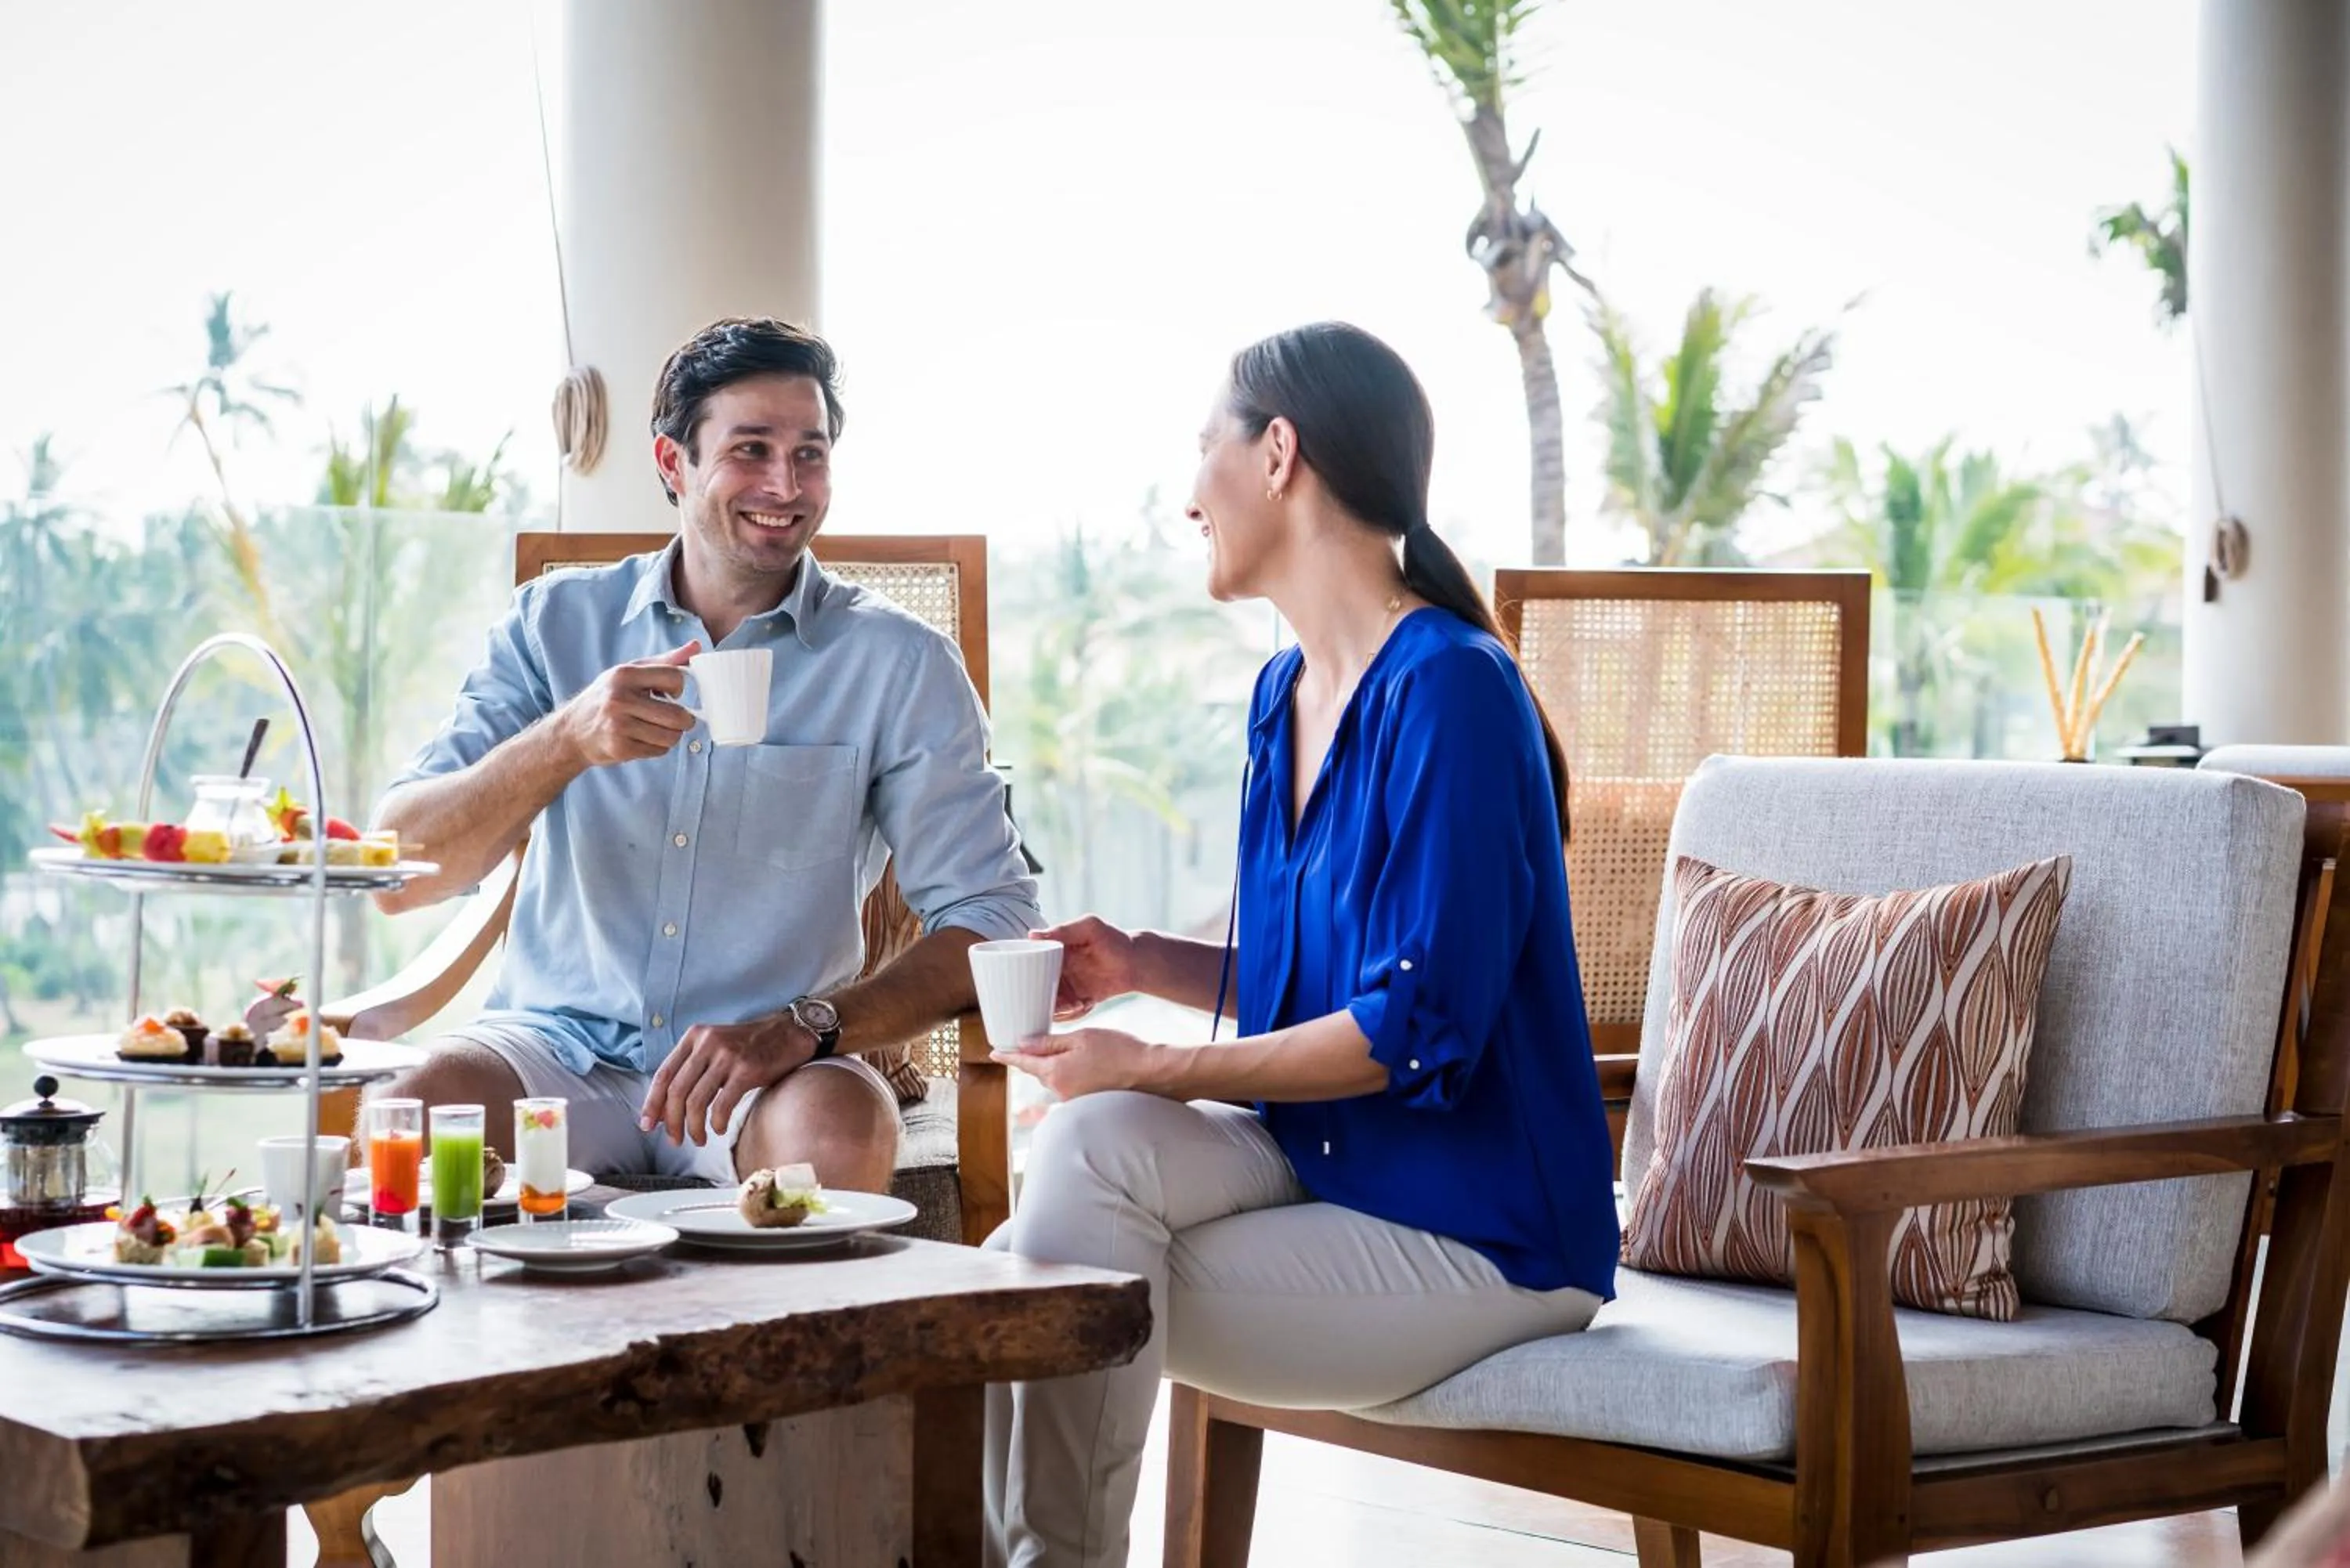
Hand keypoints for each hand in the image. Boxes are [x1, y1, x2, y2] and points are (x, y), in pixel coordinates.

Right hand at [555, 642, 700, 768]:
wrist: (572, 731)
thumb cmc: (607, 697)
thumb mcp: (630, 672)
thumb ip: (665, 661)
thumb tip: (697, 647)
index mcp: (624, 675)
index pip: (674, 677)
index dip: (680, 688)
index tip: (672, 694)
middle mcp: (620, 699)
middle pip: (677, 715)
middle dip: (684, 720)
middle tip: (677, 719)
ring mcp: (619, 726)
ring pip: (671, 736)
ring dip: (672, 735)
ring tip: (658, 729)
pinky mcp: (620, 748)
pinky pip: (659, 751)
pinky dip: (658, 747)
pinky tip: (644, 739)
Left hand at [638, 1013, 813, 1145]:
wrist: (789, 1033)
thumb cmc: (750, 1047)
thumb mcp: (715, 1047)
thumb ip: (693, 1069)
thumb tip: (668, 1108)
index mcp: (694, 1037)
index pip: (663, 1075)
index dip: (652, 1103)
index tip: (647, 1125)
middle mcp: (707, 1044)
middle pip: (676, 1091)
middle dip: (671, 1121)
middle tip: (675, 1140)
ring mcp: (727, 1056)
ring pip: (696, 1101)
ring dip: (693, 1127)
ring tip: (698, 1139)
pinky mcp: (747, 1069)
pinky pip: (722, 1104)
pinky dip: (715, 1122)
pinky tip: (718, 1129)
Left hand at [993, 1026, 1156, 1098]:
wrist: (1151, 1074)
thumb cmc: (1119, 1051)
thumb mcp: (1081, 1038)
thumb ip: (1050, 1043)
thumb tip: (1023, 1044)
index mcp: (1055, 1072)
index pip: (1024, 1062)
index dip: (1009, 1055)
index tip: (996, 1052)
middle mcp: (1060, 1091)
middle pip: (1040, 1071)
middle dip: (1038, 1058)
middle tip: (1042, 1042)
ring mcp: (1073, 1101)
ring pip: (1056, 1079)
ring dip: (1059, 1067)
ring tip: (1080, 1052)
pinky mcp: (1087, 1105)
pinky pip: (1070, 1088)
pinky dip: (1072, 1076)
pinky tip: (1090, 1067)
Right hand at [1035, 915, 1138, 1020]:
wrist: (1137, 961)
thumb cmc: (1115, 939)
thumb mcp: (1089, 927)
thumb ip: (1063, 930)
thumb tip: (1033, 935)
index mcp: (1053, 952)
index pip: (1029, 966)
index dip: (1026, 977)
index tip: (1031, 985)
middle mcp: (1056, 971)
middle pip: (1036, 989)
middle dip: (1041, 998)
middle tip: (1059, 999)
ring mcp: (1067, 987)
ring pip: (1050, 1003)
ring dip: (1058, 1008)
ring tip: (1076, 1003)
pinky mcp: (1078, 1000)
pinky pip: (1066, 1013)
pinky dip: (1071, 1014)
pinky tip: (1084, 1005)